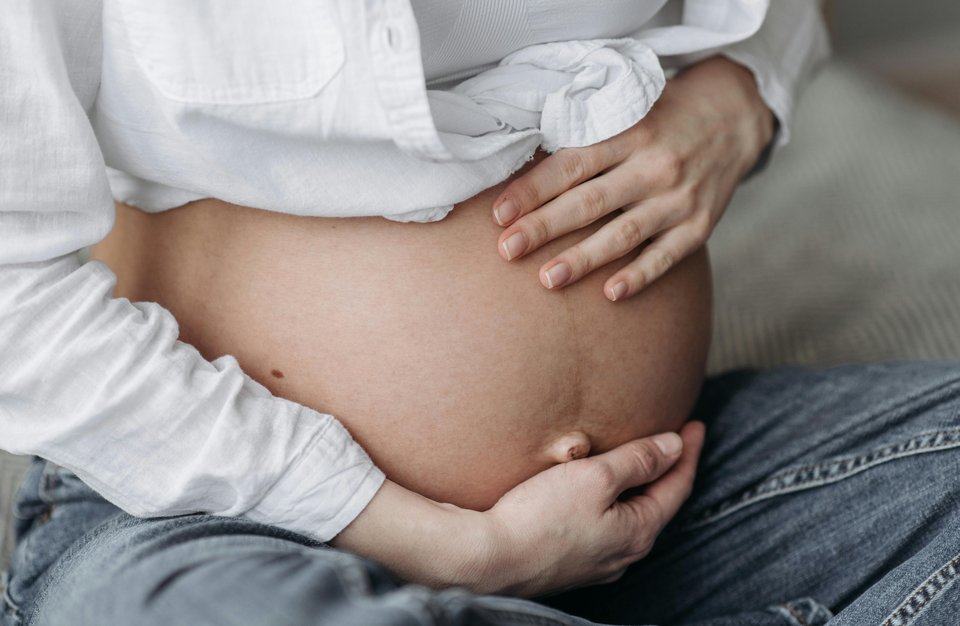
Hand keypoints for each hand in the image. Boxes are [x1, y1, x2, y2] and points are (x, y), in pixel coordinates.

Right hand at [331, 421, 704, 596]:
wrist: (487, 559)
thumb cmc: (540, 517)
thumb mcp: (595, 477)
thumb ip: (637, 460)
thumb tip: (674, 446)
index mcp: (637, 532)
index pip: (677, 486)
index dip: (689, 453)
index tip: (696, 424)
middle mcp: (622, 552)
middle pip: (656, 503)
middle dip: (666, 470)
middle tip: (674, 439)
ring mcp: (595, 560)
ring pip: (628, 515)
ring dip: (636, 485)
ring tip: (637, 460)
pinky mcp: (567, 559)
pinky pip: (601, 524)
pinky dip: (609, 500)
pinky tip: (593, 490)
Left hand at [492, 56, 775, 300]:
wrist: (736, 115)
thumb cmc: (664, 115)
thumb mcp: (629, 108)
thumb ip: (588, 133)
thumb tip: (523, 159)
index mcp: (630, 131)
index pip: (572, 164)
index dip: (533, 189)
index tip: (499, 213)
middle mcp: (654, 165)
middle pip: (591, 201)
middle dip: (545, 227)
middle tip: (507, 249)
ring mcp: (679, 198)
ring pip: (624, 234)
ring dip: (584, 259)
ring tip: (547, 280)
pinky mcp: (699, 225)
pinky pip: (666, 256)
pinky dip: (640, 275)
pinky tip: (611, 293)